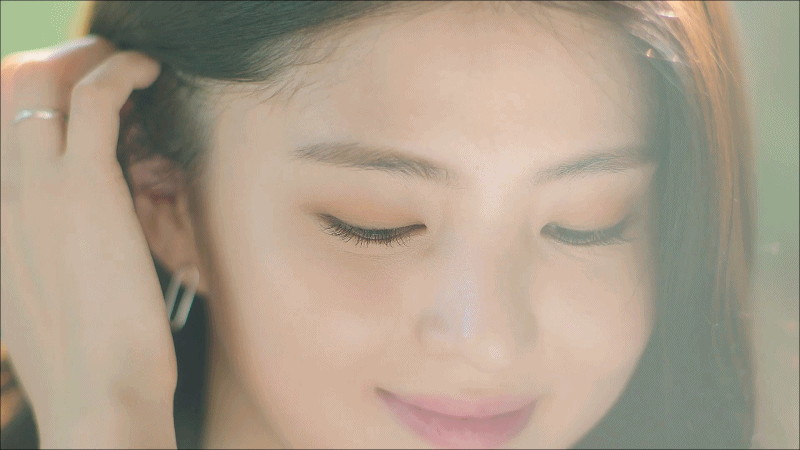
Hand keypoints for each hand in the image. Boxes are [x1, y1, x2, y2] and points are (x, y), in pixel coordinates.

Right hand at [1, 36, 177, 447]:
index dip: (38, 99)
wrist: (96, 399)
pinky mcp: (85, 188)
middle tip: (104, 65)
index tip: (80, 97)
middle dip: (59, 62)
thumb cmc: (89, 358)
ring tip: (130, 65)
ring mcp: (35, 187)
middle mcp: (0, 193)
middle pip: (8, 88)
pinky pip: (96, 100)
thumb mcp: (45, 298)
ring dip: (89, 57)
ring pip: (44, 80)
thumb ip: (46, 250)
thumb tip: (76, 227)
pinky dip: (122, 71)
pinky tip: (149, 71)